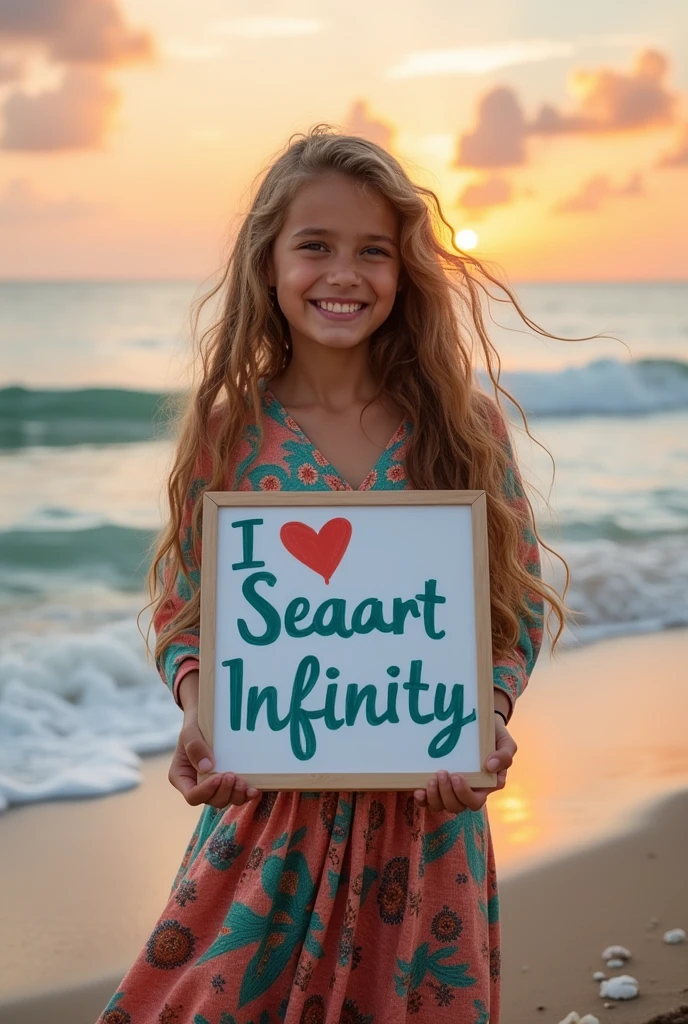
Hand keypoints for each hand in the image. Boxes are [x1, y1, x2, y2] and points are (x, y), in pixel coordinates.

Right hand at [169, 672, 259, 808]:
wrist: (207, 717)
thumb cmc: (194, 724)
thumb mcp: (189, 732)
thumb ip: (194, 747)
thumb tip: (206, 767)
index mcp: (182, 777)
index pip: (192, 796)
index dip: (205, 791)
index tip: (217, 777)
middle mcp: (197, 785)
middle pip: (211, 800)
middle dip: (223, 792)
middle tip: (232, 775)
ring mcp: (214, 785)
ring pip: (225, 800)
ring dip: (236, 795)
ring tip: (243, 781)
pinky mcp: (228, 782)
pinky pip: (237, 795)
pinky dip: (246, 794)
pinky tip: (254, 788)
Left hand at [413, 715, 516, 812]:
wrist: (480, 724)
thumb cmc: (495, 736)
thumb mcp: (506, 743)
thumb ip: (504, 755)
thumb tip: (490, 766)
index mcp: (485, 786)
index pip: (475, 801)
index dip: (463, 794)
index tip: (457, 776)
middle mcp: (469, 791)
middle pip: (456, 807)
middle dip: (446, 794)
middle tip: (441, 773)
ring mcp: (452, 789)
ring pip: (441, 806)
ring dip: (434, 797)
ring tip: (431, 780)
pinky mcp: (439, 784)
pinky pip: (429, 801)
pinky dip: (422, 800)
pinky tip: (418, 791)